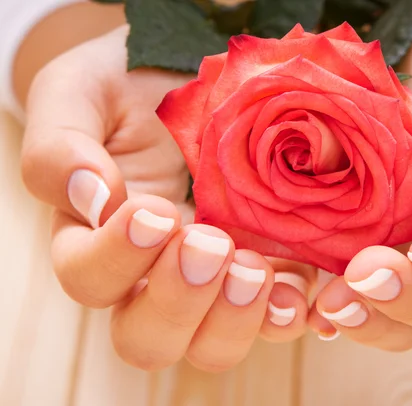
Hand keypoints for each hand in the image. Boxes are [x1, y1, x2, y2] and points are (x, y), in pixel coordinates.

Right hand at [20, 26, 312, 371]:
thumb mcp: (79, 94)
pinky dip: (288, 311)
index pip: (87, 279)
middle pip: (146, 338)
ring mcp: (211, 280)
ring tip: (255, 269)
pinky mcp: (263, 269)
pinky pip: (274, 317)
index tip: (153, 210)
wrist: (188, 75)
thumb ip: (60, 148)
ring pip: (212, 345)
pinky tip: (301, 288)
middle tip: (208, 245)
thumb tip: (92, 200)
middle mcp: (150, 276)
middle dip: (179, 303)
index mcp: (96, 240)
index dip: (116, 259)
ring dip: (235, 319)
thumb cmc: (128, 87)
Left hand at [309, 0, 411, 347]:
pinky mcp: (351, 243)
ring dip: (367, 319)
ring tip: (330, 303)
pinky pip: (346, 294)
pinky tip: (303, 303)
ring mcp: (401, 248)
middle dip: (410, 301)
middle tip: (365, 275)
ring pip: (398, 316)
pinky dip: (328, 308)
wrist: (404, 53)